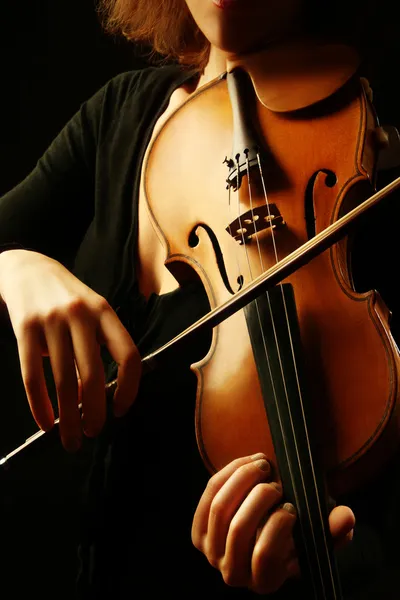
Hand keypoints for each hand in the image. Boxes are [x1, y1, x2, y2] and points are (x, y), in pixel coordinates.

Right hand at [0, 249, 140, 450]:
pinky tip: (45, 422)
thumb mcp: (92, 311)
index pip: (128, 355)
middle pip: (93, 375)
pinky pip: (33, 375)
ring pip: (63, 381)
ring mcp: (52, 321)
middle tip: (93, 433)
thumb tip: (101, 395)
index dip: (129, 388)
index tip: (120, 409)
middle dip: (95, 412)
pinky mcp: (24, 328)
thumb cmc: (67, 298)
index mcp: (105, 313)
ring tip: (70, 438)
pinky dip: (39, 405)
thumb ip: (100, 344)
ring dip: (67, 418)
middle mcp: (81, 315)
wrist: (27, 269)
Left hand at [191, 453, 354, 594]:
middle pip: (239, 528)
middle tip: (277, 480)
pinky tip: (247, 462)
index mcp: (264, 580)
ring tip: (264, 464)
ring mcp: (211, 552)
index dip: (278, 524)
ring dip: (243, 478)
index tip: (292, 505)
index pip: (265, 554)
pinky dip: (228, 472)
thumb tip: (346, 517)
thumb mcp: (315, 539)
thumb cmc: (291, 538)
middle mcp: (233, 572)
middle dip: (260, 495)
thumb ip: (333, 530)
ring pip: (220, 507)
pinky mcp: (198, 531)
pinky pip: (210, 493)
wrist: (261, 536)